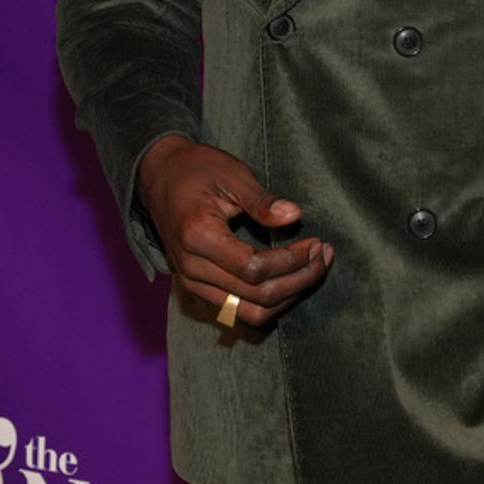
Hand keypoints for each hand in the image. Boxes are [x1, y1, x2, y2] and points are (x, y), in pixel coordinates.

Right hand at [138, 135, 332, 328]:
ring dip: (288, 297)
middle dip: (299, 279)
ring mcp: (192, 283)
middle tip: (323, 255)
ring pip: (251, 313)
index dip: (292, 260)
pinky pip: (240, 311)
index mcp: (198, 237)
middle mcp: (191, 269)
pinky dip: (270, 301)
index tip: (317, 242)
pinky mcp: (199, 289)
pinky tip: (291, 278)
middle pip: (258, 297)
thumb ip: (262, 200)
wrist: (160, 177)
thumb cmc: (197, 170)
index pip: (255, 268)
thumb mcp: (232, 175)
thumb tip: (295, 216)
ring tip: (313, 269)